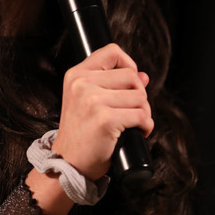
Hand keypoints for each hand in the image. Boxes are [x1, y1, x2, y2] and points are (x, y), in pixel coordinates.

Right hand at [52, 43, 152, 181]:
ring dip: (144, 112)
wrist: (68, 163)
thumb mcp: (87, 101)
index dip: (128, 64)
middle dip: (139, 95)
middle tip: (130, 111)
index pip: (112, 51)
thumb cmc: (81, 133)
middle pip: (132, 76)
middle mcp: (82, 84)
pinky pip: (142, 115)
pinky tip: (137, 132)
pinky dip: (146, 126)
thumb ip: (113, 84)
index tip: (130, 81)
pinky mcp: (106, 120)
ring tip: (131, 123)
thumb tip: (143, 75)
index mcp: (76, 75)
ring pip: (140, 96)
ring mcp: (93, 101)